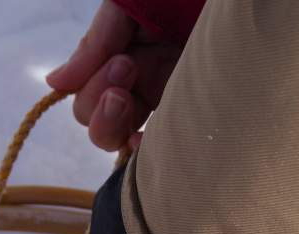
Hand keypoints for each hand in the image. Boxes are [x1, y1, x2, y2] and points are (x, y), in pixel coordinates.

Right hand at [46, 1, 182, 150]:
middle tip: (128, 70)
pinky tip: (146, 144)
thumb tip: (54, 83)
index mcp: (126, 50)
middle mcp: (143, 78)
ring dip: (114, 125)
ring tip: (130, 98)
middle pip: (96, 119)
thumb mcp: (131, 5)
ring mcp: (168, 98)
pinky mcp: (194, 115)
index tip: (122, 59)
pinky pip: (157, 150)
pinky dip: (144, 154)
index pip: (86, 92)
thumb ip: (96, 41)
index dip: (93, 85)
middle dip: (101, 101)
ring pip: (119, 138)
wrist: (244, 3)